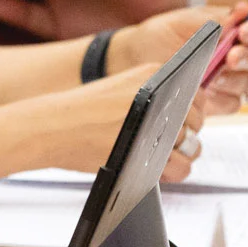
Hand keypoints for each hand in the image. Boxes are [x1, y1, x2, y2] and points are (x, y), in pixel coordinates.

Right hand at [40, 64, 205, 182]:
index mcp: (153, 74)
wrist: (50, 127)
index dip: (191, 113)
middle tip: (166, 141)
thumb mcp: (119, 89)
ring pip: (192, 145)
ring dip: (181, 154)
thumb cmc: (80, 112)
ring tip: (161, 156)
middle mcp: (159, 95)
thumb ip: (151, 96)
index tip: (179, 122)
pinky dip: (173, 172)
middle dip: (186, 134)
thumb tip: (187, 118)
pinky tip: (157, 169)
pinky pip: (180, 167)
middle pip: (197, 121)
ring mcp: (155, 124)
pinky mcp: (148, 152)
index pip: (196, 95)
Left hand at [116, 2, 247, 114]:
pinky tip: (207, 92)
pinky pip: (233, 103)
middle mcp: (234, 54)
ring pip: (247, 82)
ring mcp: (227, 79)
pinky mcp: (217, 101)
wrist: (134, 60)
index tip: (245, 31)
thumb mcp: (182, 22)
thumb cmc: (159, 36)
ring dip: (234, 79)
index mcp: (231, 29)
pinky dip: (223, 98)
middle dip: (247, 56)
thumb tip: (241, 12)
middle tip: (231, 57)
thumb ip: (213, 20)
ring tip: (213, 77)